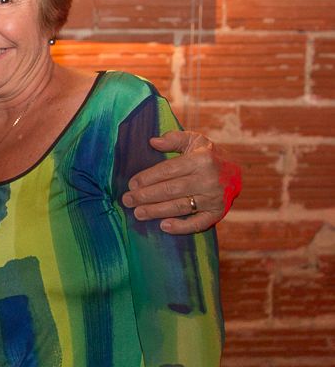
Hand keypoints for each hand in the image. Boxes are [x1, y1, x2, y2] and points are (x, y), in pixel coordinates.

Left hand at [121, 129, 241, 234]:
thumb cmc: (208, 155)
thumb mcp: (195, 141)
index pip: (168, 170)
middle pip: (171, 190)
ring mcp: (214, 197)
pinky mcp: (218, 212)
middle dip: (146, 196)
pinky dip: (181, 227)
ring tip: (138, 213)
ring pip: (180, 206)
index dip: (148, 178)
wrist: (238, 171)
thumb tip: (152, 141)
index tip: (132, 184)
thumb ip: (174, 139)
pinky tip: (164, 226)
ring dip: (156, 211)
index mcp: (202, 159)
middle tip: (127, 200)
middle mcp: (209, 179)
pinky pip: (199, 223)